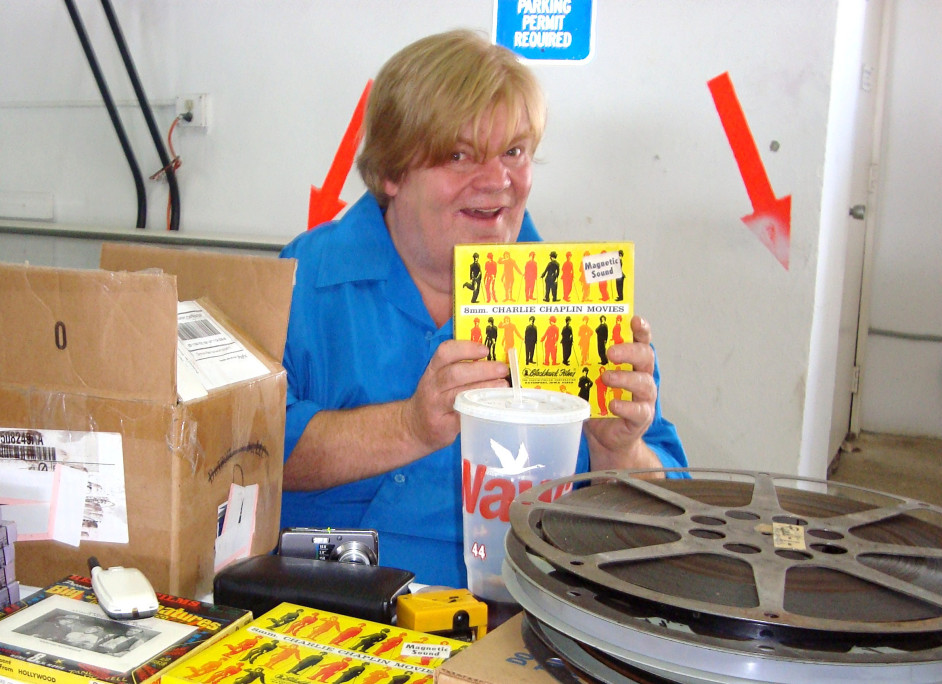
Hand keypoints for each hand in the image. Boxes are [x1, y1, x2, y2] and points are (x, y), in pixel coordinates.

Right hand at [401, 339, 508, 452]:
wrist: (415, 427)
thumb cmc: (436, 398)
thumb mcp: (440, 379)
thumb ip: (460, 368)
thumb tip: (495, 361)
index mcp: (433, 370)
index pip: (444, 353)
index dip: (466, 349)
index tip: (485, 350)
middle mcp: (432, 386)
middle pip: (455, 374)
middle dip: (482, 370)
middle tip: (502, 369)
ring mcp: (436, 406)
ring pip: (459, 395)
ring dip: (484, 388)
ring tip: (503, 386)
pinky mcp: (443, 425)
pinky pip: (463, 416)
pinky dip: (479, 410)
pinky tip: (494, 406)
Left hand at [584, 316, 663, 472]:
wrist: (604, 437)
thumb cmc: (595, 403)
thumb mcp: (584, 380)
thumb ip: (575, 366)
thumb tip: (543, 353)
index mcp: (630, 362)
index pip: (641, 340)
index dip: (641, 329)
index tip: (634, 320)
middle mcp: (641, 376)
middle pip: (646, 357)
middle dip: (630, 351)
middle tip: (610, 352)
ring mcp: (644, 397)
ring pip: (645, 383)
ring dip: (625, 378)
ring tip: (606, 378)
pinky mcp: (641, 417)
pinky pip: (639, 410)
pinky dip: (626, 406)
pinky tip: (613, 404)